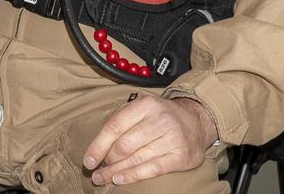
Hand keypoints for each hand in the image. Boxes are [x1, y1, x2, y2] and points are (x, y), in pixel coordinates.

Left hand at [83, 96, 218, 185]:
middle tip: (98, 170)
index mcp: (145, 105)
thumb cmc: (160, 116)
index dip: (98, 146)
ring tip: (103, 178)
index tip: (88, 160)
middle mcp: (160, 119)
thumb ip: (120, 122)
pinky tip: (120, 179)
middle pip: (124, 145)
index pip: (114, 127)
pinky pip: (152, 169)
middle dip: (107, 160)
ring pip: (136, 159)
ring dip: (116, 171)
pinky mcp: (181, 156)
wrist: (195, 121)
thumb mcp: (140, 109)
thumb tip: (97, 147)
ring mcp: (172, 138)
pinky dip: (133, 175)